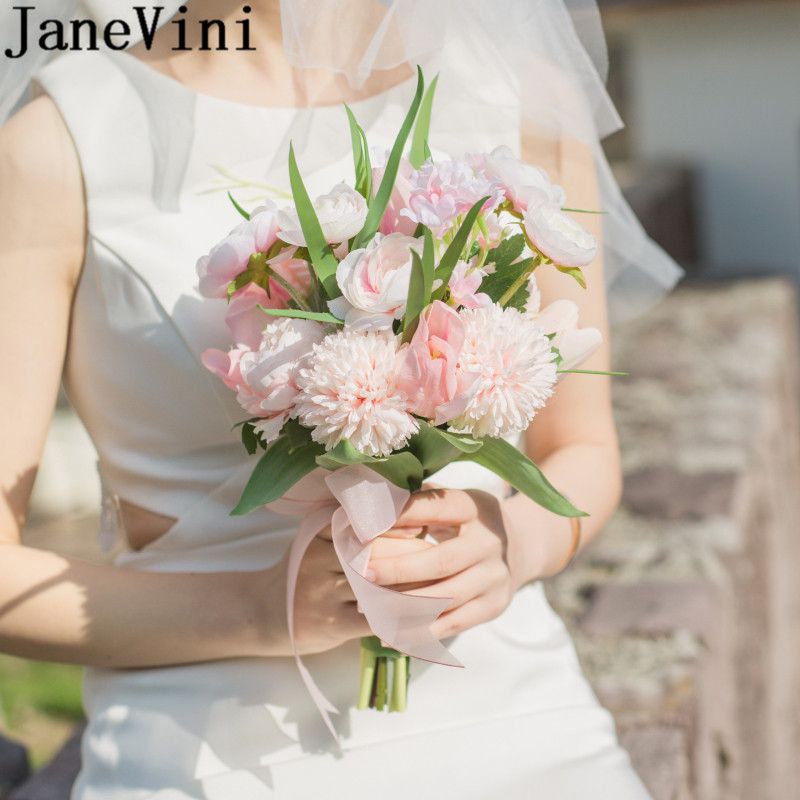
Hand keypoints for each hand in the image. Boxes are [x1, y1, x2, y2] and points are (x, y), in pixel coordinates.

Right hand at [264, 528, 429, 655]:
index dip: (401, 523)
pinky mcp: (332, 624)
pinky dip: (402, 619)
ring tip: (441, 586)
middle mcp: (320, 558)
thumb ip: (350, 522)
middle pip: (378, 553)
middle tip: (443, 558)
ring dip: (414, 589)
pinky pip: (377, 620)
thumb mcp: (317, 536)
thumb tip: (405, 504)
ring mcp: (324, 592)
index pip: (368, 522)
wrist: (263, 611)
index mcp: (320, 530)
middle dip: (414, 556)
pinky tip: (422, 617)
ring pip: (382, 587)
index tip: (425, 525)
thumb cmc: (303, 568)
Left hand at [366, 488, 519, 639]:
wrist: (521, 546)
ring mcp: (494, 578)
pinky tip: (391, 634)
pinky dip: (420, 632)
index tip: (367, 525)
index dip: (402, 516)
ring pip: (445, 599)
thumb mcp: (454, 501)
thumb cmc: (469, 521)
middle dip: (399, 570)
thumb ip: (422, 502)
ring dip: (405, 606)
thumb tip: (376, 504)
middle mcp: (489, 543)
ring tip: (371, 608)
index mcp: (475, 508)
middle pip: (440, 561)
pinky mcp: (493, 606)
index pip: (437, 508)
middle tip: (365, 574)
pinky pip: (452, 624)